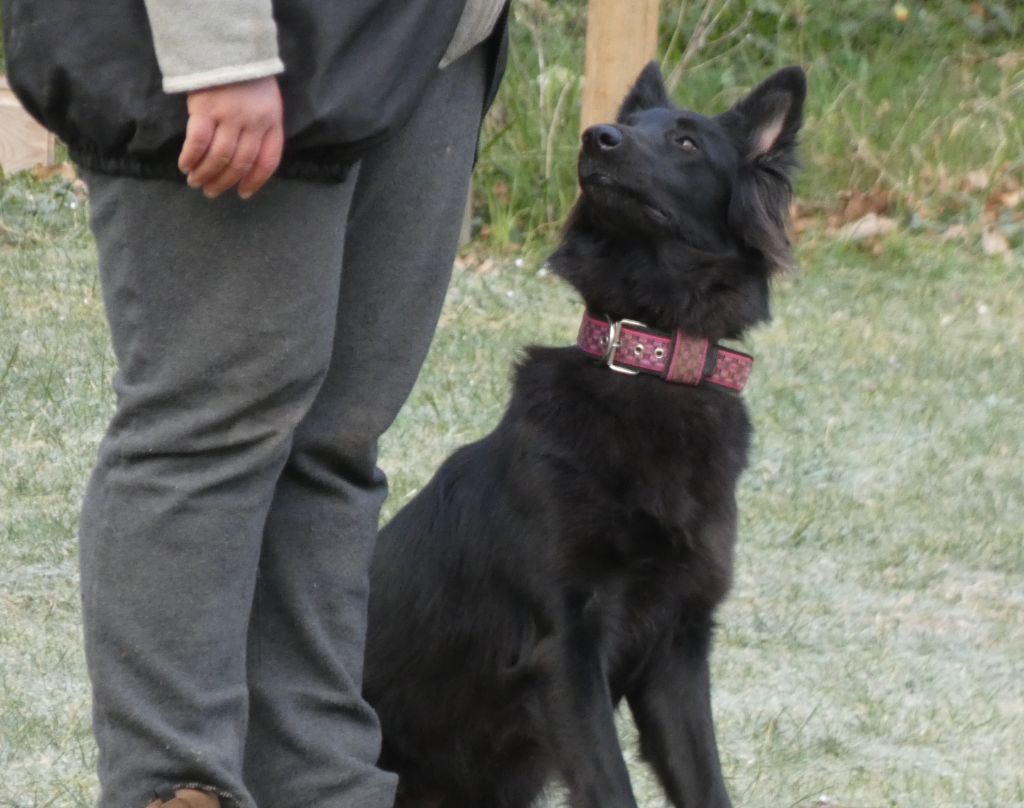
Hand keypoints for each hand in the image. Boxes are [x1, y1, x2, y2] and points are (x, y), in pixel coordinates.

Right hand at [179, 76, 284, 199]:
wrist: (228, 47)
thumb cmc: (247, 78)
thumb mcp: (267, 103)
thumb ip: (262, 129)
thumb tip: (247, 164)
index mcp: (272, 123)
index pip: (268, 161)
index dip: (255, 181)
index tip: (243, 193)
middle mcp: (253, 123)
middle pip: (240, 163)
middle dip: (224, 182)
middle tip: (210, 192)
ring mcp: (230, 116)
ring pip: (219, 157)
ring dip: (206, 174)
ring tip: (195, 182)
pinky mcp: (205, 108)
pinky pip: (198, 141)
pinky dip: (191, 157)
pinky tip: (185, 165)